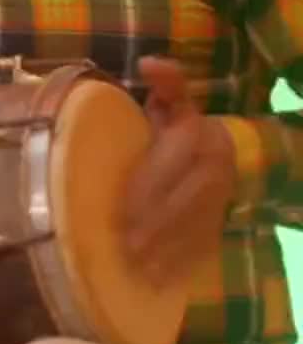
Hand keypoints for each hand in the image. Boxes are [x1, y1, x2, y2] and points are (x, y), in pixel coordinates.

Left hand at [123, 57, 237, 285]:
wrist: (220, 150)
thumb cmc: (176, 127)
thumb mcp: (170, 103)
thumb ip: (165, 84)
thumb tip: (148, 63)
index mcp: (198, 134)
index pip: (169, 167)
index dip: (145, 193)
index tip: (120, 215)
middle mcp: (216, 165)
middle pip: (182, 201)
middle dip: (153, 227)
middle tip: (125, 249)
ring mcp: (222, 197)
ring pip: (193, 227)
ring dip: (166, 251)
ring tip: (138, 268)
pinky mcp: (221, 221)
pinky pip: (203, 245)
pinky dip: (180, 264)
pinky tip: (158, 279)